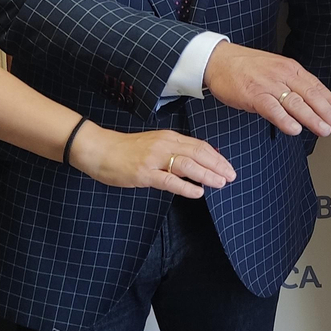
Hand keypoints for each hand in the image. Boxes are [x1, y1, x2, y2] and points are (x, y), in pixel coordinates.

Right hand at [70, 123, 236, 196]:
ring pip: (187, 164)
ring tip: (220, 183)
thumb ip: (174, 150)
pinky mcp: (144, 172)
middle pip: (198, 153)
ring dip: (207, 174)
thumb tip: (196, 161)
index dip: (217, 157)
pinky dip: (185, 186)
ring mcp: (154, 158)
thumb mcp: (154, 144)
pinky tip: (197, 192)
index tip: (228, 167)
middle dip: (217, 165)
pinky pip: (168, 180)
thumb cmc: (126, 150)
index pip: (200, 146)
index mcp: (169, 137)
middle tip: (231, 177)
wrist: (99, 149)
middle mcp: (164, 144)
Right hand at [204, 41, 330, 137]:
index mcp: (290, 68)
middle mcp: (283, 75)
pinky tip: (295, 129)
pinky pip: (272, 109)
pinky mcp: (253, 94)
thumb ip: (291, 84)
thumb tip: (310, 102)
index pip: (316, 86)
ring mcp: (269, 84)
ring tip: (324, 130)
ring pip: (295, 103)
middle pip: (310, 95)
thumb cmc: (247, 67)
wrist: (219, 60)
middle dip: (327, 112)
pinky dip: (284, 120)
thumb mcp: (275, 70)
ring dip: (312, 118)